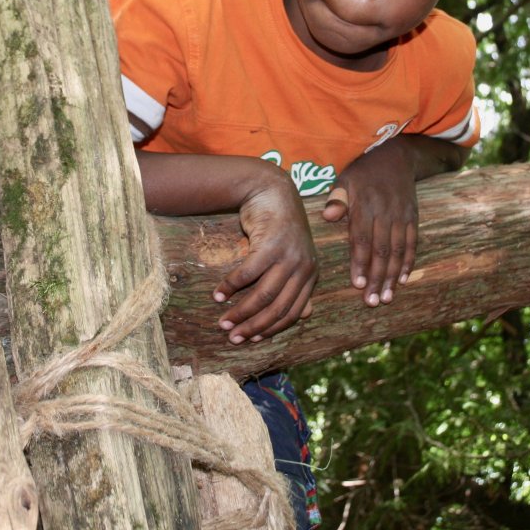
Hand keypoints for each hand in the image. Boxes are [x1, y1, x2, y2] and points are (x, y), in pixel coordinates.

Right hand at [212, 173, 317, 343]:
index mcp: (311, 274)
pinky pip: (247, 274)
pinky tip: (218, 295)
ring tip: (223, 321)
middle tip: (232, 336)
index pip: (293, 312)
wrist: (271, 189)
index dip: (271, 329)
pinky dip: (231, 287)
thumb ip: (299, 284)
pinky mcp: (271, 245)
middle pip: (277, 309)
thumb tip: (305, 316)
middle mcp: (304, 267)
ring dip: (240, 312)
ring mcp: (289, 256)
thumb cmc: (279, 225)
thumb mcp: (295, 255)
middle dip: (253, 327)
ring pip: (263, 296)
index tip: (251, 339)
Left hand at [321, 139, 418, 306]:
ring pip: (398, 251)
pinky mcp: (412, 218)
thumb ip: (337, 199)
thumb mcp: (345, 179)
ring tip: (387, 297)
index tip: (357, 284)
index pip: (362, 239)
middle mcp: (385, 213)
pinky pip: (412, 244)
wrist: (397, 155)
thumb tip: (328, 216)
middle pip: (381, 251)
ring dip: (392, 276)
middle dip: (377, 278)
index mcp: (365, 206)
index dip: (360, 263)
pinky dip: (408, 263)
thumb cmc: (363, 171)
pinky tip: (403, 280)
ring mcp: (401, 216)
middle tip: (372, 301)